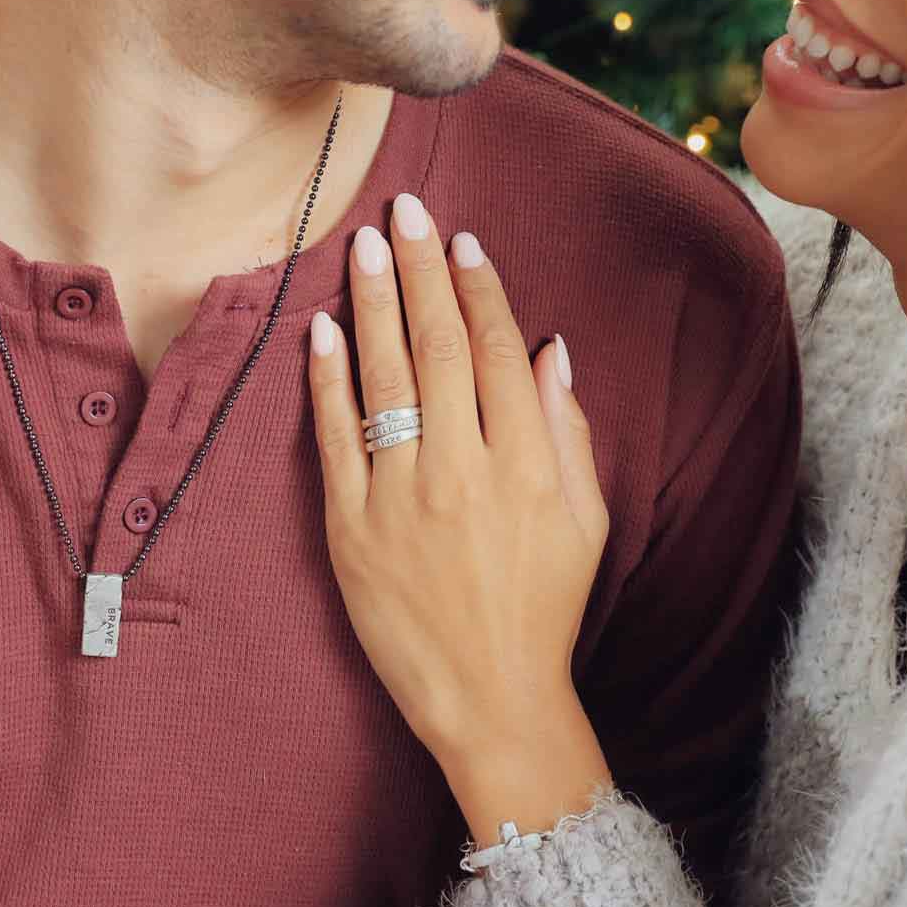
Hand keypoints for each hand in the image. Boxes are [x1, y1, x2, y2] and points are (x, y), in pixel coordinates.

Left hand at [308, 192, 612, 838]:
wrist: (491, 695)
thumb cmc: (546, 607)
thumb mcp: (585, 521)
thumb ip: (568, 432)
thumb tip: (551, 351)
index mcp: (528, 463)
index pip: (498, 352)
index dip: (479, 290)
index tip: (463, 242)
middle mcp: (464, 468)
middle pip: (438, 347)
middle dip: (421, 270)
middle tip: (404, 211)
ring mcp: (401, 496)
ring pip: (383, 378)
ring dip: (373, 303)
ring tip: (364, 246)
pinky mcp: (351, 526)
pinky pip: (334, 438)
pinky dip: (326, 380)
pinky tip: (321, 328)